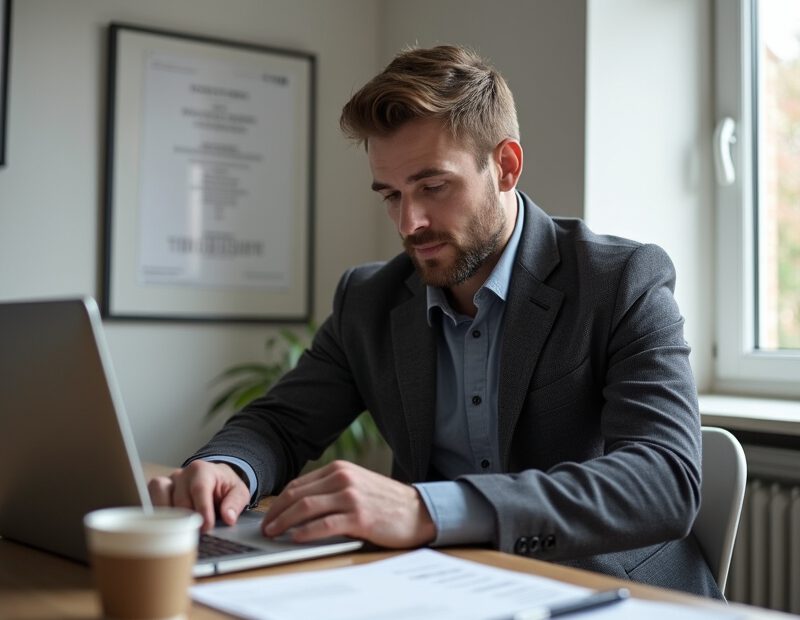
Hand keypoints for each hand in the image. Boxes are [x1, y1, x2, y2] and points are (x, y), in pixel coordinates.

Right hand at [147, 460, 250, 531]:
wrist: (214, 479)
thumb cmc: (224, 486)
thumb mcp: (238, 492)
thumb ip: (235, 503)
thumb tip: (228, 518)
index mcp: (202, 470)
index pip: (199, 489)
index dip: (202, 509)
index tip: (207, 527)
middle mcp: (182, 474)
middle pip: (179, 497)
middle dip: (187, 518)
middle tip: (195, 534)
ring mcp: (167, 482)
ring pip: (158, 494)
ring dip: (167, 515)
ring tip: (178, 531)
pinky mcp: (156, 492)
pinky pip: (148, 498)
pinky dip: (154, 514)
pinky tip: (163, 527)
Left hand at [261, 460, 435, 548]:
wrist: (419, 511)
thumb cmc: (386, 502)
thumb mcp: (357, 485)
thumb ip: (332, 490)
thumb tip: (298, 506)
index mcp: (340, 469)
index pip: (299, 484)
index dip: (279, 501)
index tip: (269, 514)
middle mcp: (343, 479)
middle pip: (297, 494)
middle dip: (276, 512)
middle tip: (265, 526)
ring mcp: (351, 497)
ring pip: (306, 508)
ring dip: (284, 522)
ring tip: (274, 533)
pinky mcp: (359, 517)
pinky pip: (324, 524)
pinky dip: (305, 532)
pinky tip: (296, 538)